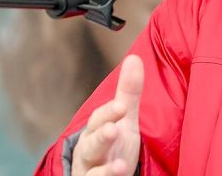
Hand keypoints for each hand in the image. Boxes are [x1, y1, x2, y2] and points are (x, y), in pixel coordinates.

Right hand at [71, 54, 143, 175]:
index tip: (121, 107)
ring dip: (105, 170)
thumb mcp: (124, 120)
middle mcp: (89, 153)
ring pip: (92, 172)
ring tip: (121, 167)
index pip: (99, 120)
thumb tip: (133, 57)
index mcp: (94, 131)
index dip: (109, 114)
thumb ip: (128, 93)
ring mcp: (91, 173)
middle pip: (91, 145)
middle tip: (113, 131)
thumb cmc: (113, 145)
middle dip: (101, 138)